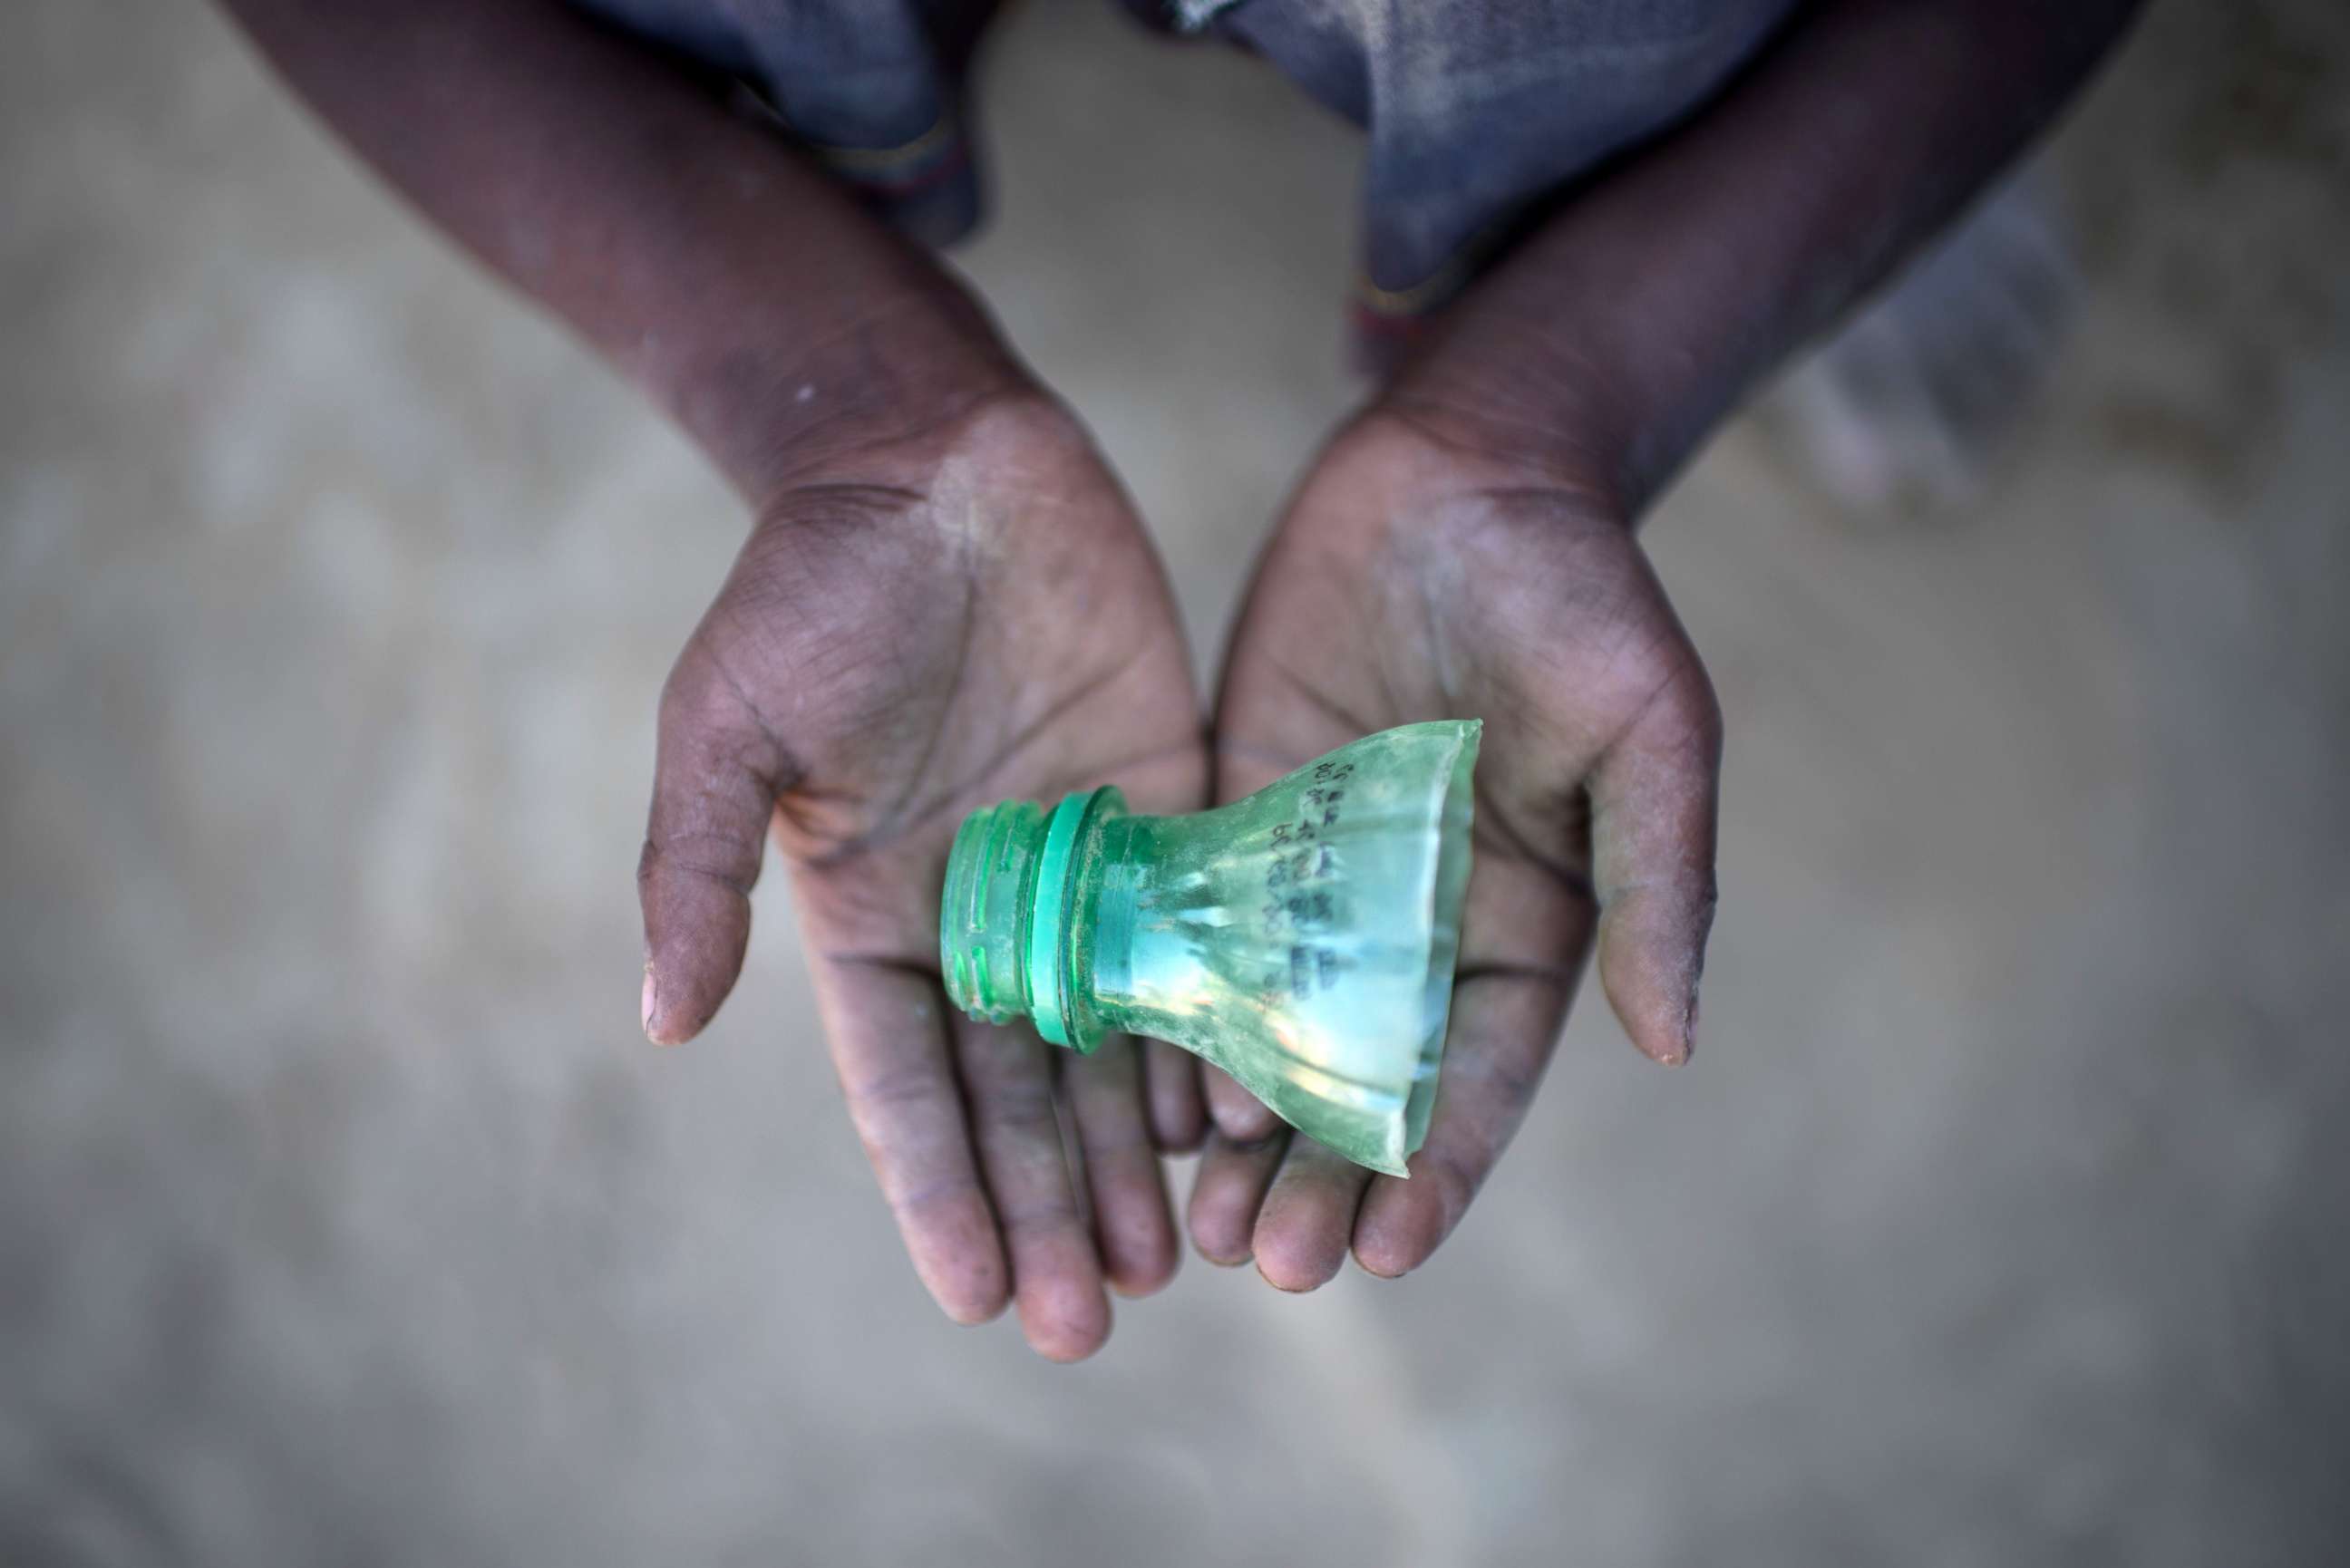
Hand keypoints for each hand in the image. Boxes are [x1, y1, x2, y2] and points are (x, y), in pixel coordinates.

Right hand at [638, 388, 1207, 1359]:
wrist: (940, 457)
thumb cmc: (816, 580)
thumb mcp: (727, 722)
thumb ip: (697, 867)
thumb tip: (660, 1022)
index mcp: (873, 911)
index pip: (904, 1085)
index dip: (938, 1192)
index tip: (978, 1299)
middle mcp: (982, 913)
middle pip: (1019, 1093)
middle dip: (1048, 1207)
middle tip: (1095, 1321)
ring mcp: (1081, 869)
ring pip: (1112, 1045)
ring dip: (1131, 1158)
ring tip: (1168, 1264)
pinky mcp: (1169, 809)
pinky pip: (1196, 946)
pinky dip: (1213, 1034)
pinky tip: (1237, 1120)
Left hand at [1193, 405, 1721, 1287]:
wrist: (1461, 466)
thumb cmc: (1578, 589)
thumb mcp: (1647, 729)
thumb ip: (1658, 880)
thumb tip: (1675, 1042)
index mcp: (1523, 925)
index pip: (1476, 1083)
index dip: (1435, 1172)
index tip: (1388, 1253)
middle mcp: (1410, 926)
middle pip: (1359, 1087)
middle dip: (1317, 1179)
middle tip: (1263, 1260)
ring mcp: (1314, 878)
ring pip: (1266, 1036)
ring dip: (1234, 1130)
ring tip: (1192, 1218)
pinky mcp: (1231, 817)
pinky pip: (1191, 936)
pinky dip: (1167, 1016)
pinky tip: (1131, 1083)